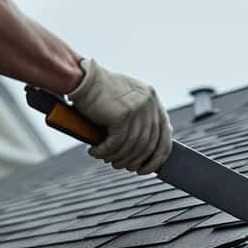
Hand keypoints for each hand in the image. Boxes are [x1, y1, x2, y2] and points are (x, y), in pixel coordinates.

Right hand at [68, 59, 172, 173]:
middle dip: (134, 160)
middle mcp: (150, 103)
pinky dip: (105, 151)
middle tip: (121, 166)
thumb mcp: (126, 103)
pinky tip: (96, 152)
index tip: (146, 168)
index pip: (165, 135)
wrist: (82, 78)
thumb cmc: (100, 92)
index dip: (157, 157)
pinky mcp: (123, 114)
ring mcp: (138, 108)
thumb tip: (142, 151)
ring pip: (132, 146)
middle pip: (148, 144)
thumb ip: (138, 120)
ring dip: (118, 157)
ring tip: (107, 159)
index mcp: (153, 100)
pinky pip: (117, 143)